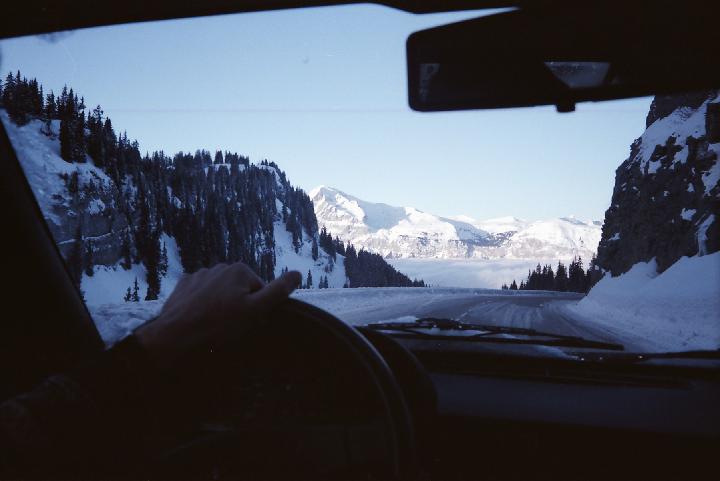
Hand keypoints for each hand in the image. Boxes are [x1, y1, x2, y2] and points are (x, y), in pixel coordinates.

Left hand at [134, 262, 301, 369]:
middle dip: (239, 306)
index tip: (247, 323)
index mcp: (240, 270)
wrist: (175, 335)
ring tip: (213, 325)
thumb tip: (298, 274)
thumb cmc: (218, 325)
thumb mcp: (255, 311)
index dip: (257, 309)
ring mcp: (200, 275)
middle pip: (240, 290)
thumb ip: (278, 291)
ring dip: (221, 305)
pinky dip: (203, 304)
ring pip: (220, 292)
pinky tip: (199, 319)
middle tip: (230, 327)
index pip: (260, 291)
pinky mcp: (184, 285)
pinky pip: (201, 294)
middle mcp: (220, 267)